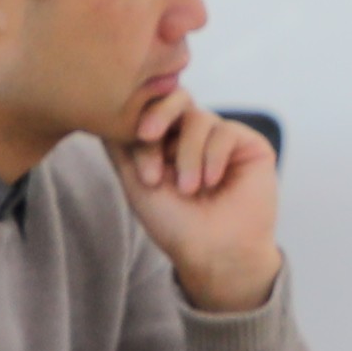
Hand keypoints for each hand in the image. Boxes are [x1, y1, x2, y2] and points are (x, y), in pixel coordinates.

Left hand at [113, 88, 284, 312]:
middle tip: (148, 134)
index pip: (150, 112)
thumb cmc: (174, 224)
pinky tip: (212, 183)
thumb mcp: (136, 183)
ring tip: (189, 189)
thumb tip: (102, 109)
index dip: (141, 132)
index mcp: (166, 142)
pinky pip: (225, 131)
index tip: (146, 174)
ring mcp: (221, 137)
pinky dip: (213, 156)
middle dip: (159, 114)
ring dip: (188, 154)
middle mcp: (193, 135)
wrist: (214, 253)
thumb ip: (120, 146)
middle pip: (176, 97)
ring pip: (198, 118)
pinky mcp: (249, 144)